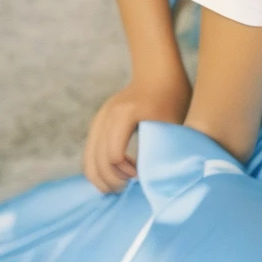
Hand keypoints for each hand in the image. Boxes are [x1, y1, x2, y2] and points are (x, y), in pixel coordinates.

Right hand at [83, 75, 190, 192]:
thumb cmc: (172, 98)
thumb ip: (161, 149)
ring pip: (89, 160)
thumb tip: (154, 181)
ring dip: (103, 177)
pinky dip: (100, 167)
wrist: (158, 73)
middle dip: (112, 181)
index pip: (114, 156)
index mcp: (124, 114)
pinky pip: (91, 152)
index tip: (142, 174)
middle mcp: (106, 116)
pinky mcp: (98, 123)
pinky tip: (119, 172)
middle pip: (97, 162)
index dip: (127, 173)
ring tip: (122, 185)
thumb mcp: (172, 123)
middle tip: (130, 188)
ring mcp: (99, 118)